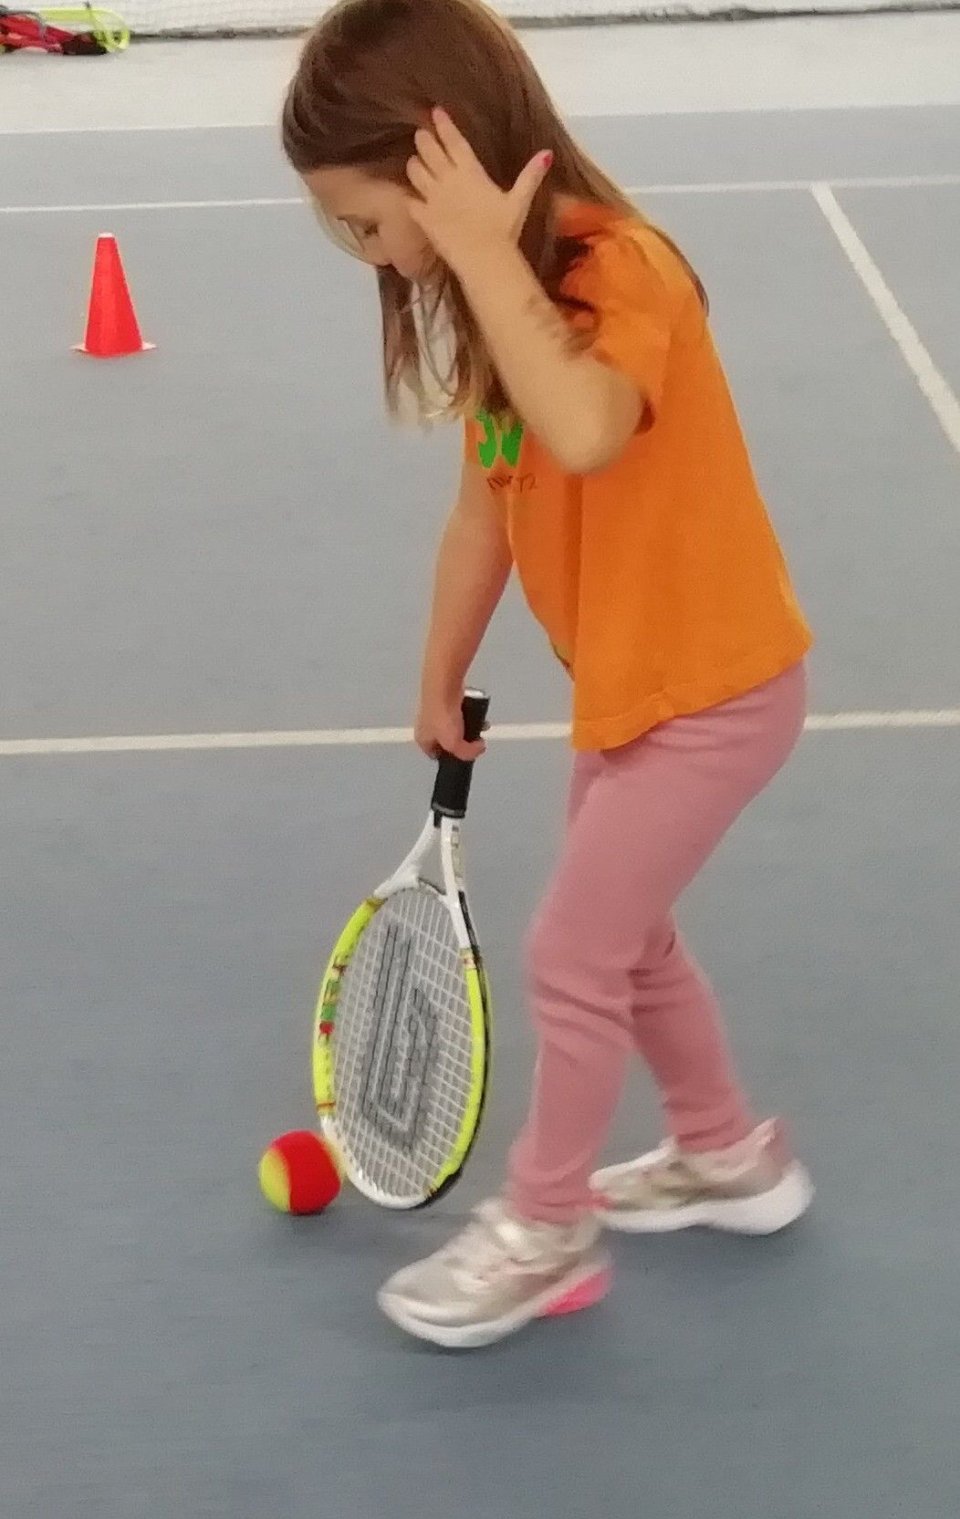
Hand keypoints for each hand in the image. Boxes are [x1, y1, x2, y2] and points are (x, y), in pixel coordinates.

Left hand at [406, 107, 551, 274]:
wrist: (484, 259)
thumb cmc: (503, 231)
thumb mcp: (520, 201)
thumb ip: (530, 176)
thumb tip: (547, 153)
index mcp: (470, 172)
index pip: (454, 141)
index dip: (444, 125)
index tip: (435, 112)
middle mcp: (448, 179)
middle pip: (429, 150)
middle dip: (424, 140)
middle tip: (421, 135)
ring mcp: (433, 198)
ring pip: (414, 171)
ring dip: (414, 164)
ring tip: (415, 162)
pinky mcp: (424, 218)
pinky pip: (409, 202)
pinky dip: (408, 198)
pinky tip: (410, 197)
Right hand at [414, 692, 485, 762]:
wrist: (444, 687)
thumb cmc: (442, 715)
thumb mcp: (455, 745)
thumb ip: (467, 753)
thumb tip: (478, 747)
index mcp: (422, 739)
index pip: (435, 755)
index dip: (450, 758)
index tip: (463, 756)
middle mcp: (425, 725)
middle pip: (448, 739)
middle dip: (463, 740)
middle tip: (474, 739)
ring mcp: (434, 710)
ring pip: (455, 724)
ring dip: (469, 725)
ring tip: (479, 724)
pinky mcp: (445, 698)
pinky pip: (460, 710)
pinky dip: (469, 711)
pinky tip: (476, 711)